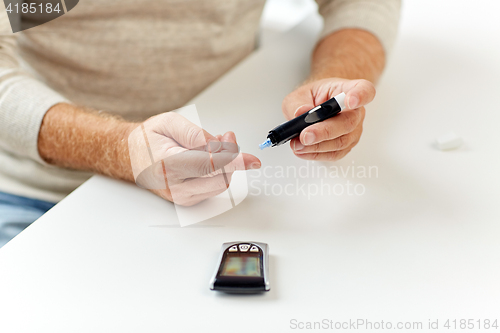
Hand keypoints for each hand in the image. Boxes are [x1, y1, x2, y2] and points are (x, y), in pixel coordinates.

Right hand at [128, 111, 259, 205]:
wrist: (131, 156)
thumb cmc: (148, 139)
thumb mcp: (170, 122)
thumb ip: (195, 134)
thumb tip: (218, 145)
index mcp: (168, 164)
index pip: (210, 165)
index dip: (234, 161)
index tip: (252, 160)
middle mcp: (175, 185)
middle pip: (220, 177)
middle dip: (231, 156)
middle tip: (227, 137)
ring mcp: (182, 196)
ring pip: (220, 183)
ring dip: (226, 164)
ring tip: (215, 144)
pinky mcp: (188, 200)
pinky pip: (214, 187)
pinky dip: (219, 171)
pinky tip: (209, 158)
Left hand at [282, 78, 375, 160]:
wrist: (315, 108)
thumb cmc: (312, 99)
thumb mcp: (299, 95)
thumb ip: (298, 103)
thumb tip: (301, 113)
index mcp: (349, 90)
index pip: (364, 90)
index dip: (360, 96)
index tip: (350, 101)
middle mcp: (356, 111)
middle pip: (348, 123)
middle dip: (324, 131)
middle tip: (305, 136)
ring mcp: (354, 131)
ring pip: (341, 142)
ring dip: (316, 146)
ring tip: (297, 144)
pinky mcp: (346, 146)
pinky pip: (334, 154)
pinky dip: (316, 154)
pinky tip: (302, 151)